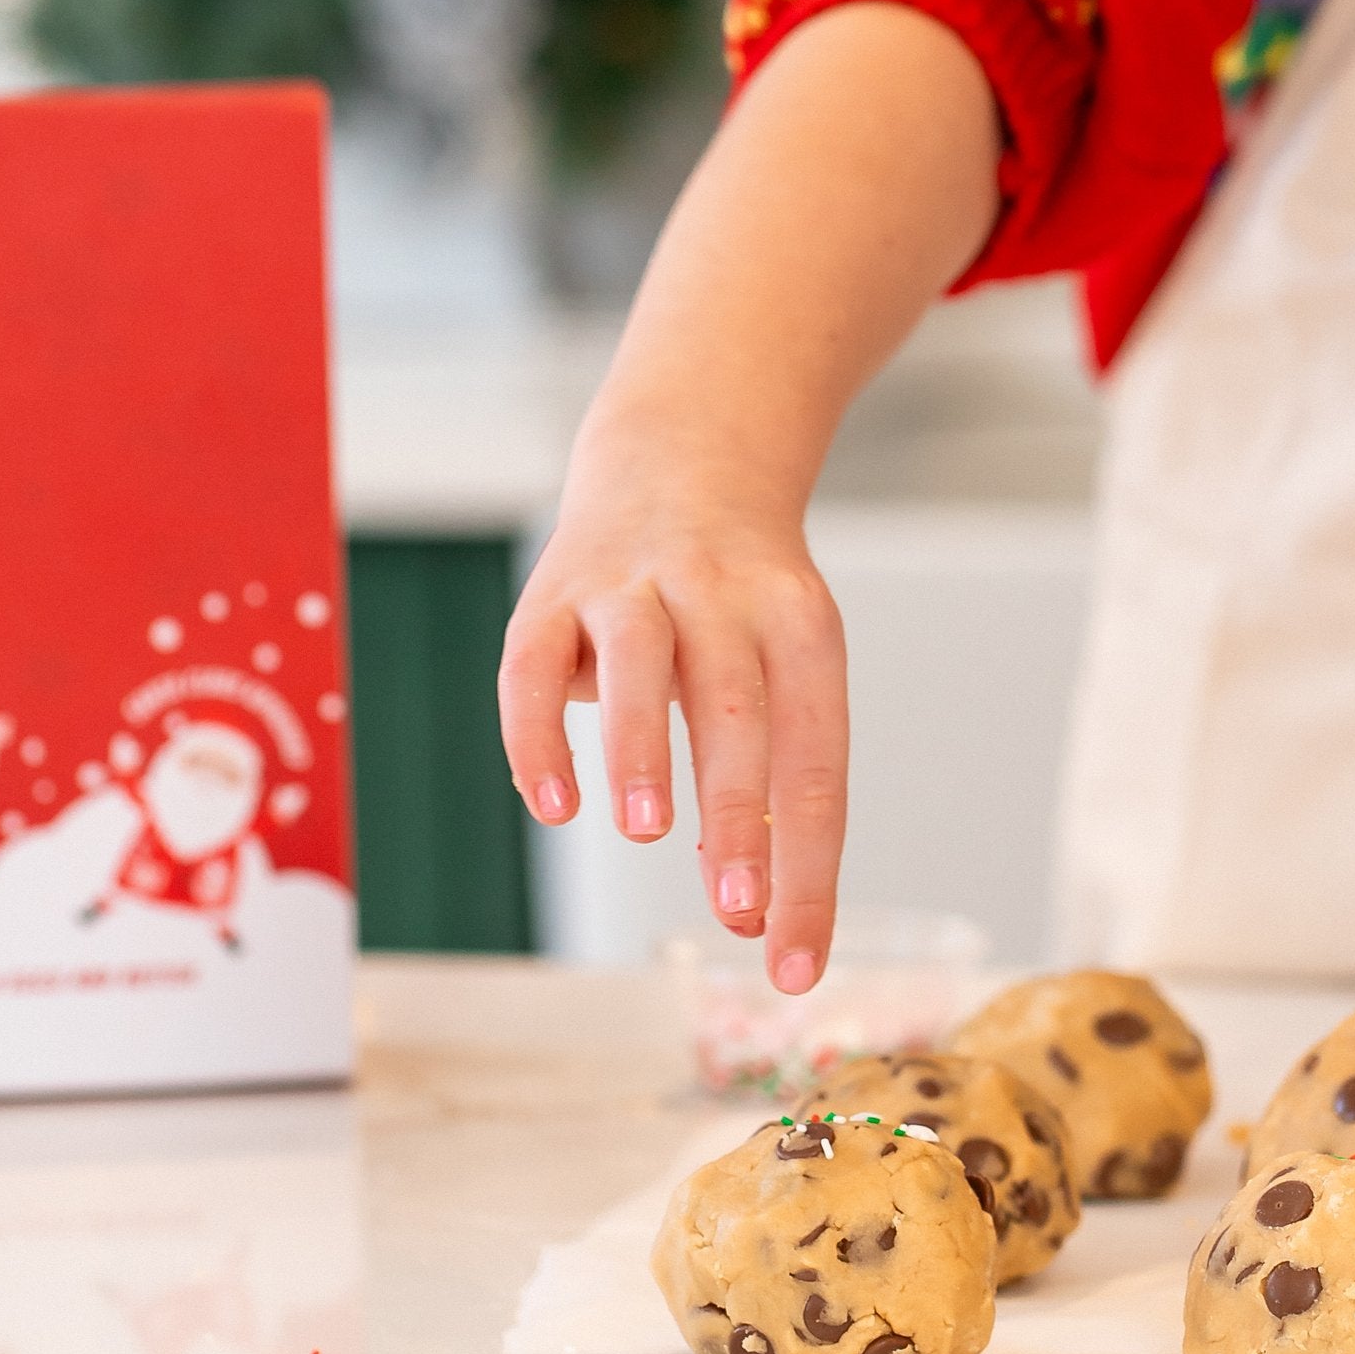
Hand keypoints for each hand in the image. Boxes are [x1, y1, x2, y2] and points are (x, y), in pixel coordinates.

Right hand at [496, 1, 1003, 999]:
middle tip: (766, 938)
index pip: (807, 727)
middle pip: (737, 706)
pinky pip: (540, 650)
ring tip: (654, 848)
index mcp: (785, 599)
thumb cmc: (751, 548)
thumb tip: (814, 865)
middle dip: (751, 818)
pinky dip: (541, 717)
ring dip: (645, 751)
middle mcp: (711, 587)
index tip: (804, 947)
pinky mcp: (558, 575)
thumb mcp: (795, 617)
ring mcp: (628, 575)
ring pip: (636, 662)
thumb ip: (799, 727)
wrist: (677, 407)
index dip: (808, 827)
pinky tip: (557, 798)